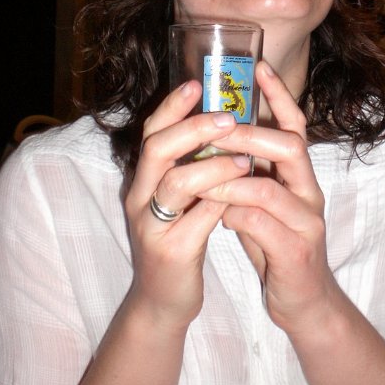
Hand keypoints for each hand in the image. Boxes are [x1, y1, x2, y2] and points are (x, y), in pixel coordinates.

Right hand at [124, 80, 251, 328]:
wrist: (162, 300)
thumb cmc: (178, 238)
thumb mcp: (178, 198)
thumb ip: (189, 165)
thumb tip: (221, 124)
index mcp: (144, 178)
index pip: (151, 131)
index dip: (172, 106)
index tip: (197, 83)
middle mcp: (140, 197)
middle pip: (157, 148)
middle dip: (194, 128)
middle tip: (228, 117)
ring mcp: (151, 225)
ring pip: (177, 183)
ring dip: (215, 166)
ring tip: (244, 159)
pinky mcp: (170, 252)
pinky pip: (197, 220)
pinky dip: (222, 202)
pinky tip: (241, 196)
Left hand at [198, 61, 338, 335]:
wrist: (303, 300)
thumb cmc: (276, 241)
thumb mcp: (265, 200)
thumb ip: (251, 170)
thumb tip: (217, 133)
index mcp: (300, 174)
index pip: (296, 124)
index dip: (280, 94)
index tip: (258, 65)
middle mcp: (309, 190)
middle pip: (290, 147)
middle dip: (250, 134)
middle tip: (218, 128)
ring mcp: (307, 221)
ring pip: (270, 188)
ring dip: (231, 178)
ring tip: (202, 176)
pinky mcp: (296, 251)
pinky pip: (262, 225)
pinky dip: (234, 214)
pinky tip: (219, 215)